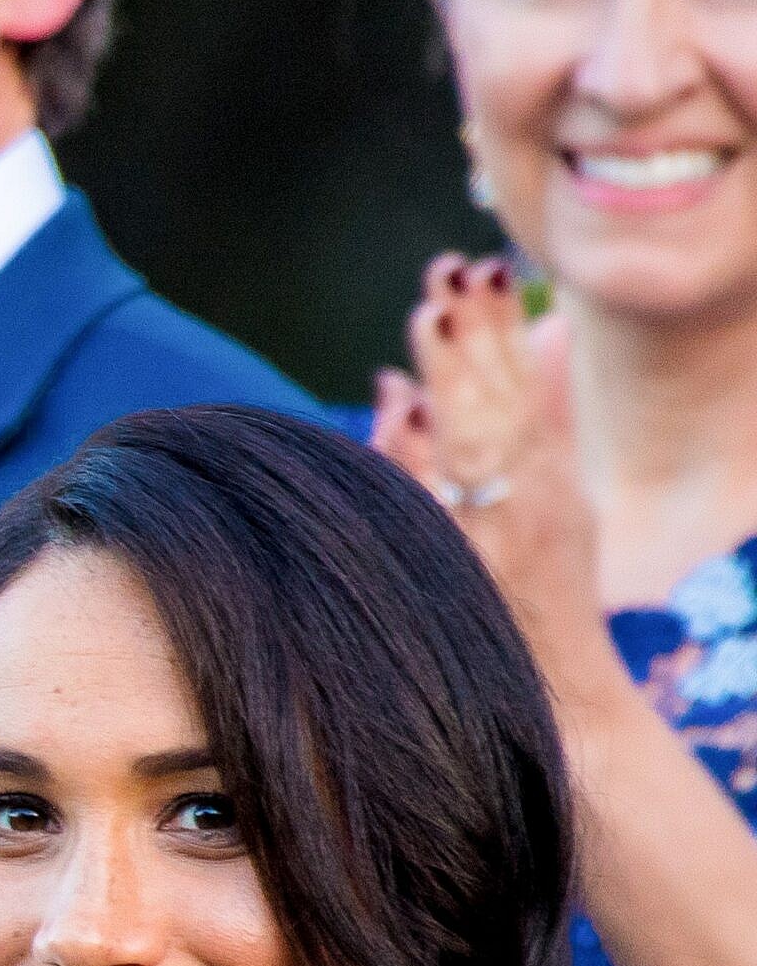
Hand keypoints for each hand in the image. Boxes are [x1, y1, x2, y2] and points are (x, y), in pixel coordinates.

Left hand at [374, 254, 629, 716]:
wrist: (565, 700)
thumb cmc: (546, 603)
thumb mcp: (558, 505)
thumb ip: (537, 428)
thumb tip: (508, 355)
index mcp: (547, 473)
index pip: (520, 382)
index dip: (498, 324)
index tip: (479, 266)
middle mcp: (530, 493)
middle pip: (497, 397)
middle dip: (474, 330)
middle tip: (446, 270)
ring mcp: (500, 530)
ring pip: (475, 437)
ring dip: (453, 371)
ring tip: (431, 312)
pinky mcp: (473, 567)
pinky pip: (436, 505)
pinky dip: (418, 456)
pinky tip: (400, 410)